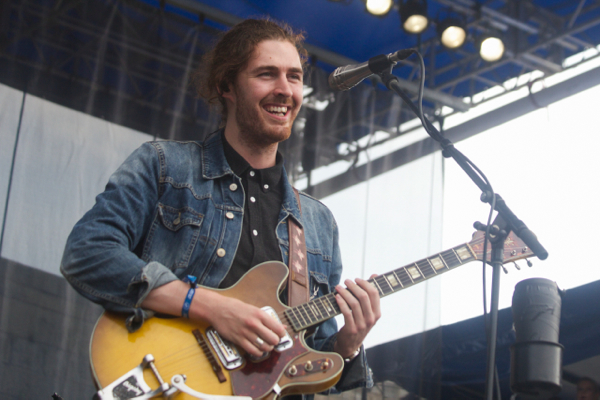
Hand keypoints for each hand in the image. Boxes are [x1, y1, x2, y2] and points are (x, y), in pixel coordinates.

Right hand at [141, 281, 286, 357]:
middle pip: (273, 339)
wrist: (217, 309)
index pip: (278, 328)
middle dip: (275, 342)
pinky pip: (253, 351)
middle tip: (273, 341)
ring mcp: (246, 333)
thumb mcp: (253, 309)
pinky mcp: (238, 340)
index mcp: (259, 314)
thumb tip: (282, 326)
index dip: (281, 334)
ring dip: (267, 348)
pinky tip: (257, 349)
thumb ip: (267, 319)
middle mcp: (254, 324)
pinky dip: (258, 352)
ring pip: (264, 347)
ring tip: (266, 345)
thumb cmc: (236, 307)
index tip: (280, 335)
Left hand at [333, 274, 380, 357]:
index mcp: (377, 313)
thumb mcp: (367, 311)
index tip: (357, 279)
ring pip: (354, 303)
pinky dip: (341, 302)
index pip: (374, 294)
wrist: (351, 343)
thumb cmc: (359, 322)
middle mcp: (371, 318)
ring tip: (339, 287)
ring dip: (345, 292)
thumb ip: (370, 294)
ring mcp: (362, 324)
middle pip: (364, 297)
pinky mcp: (352, 328)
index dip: (365, 284)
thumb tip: (374, 275)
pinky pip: (346, 312)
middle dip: (354, 286)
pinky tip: (337, 297)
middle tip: (346, 281)